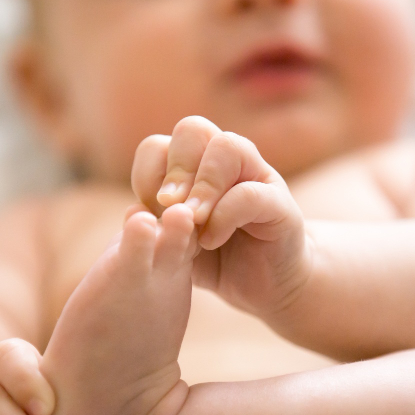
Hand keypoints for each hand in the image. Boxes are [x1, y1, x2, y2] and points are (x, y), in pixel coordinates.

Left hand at [131, 116, 311, 317]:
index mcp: (193, 166)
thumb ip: (158, 224)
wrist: (265, 284)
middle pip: (193, 130)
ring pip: (227, 147)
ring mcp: (256, 176)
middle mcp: (225, 161)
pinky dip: (225, 215)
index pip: (159, 145)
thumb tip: (135, 211)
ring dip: (203, 185)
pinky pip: (250, 193)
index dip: (147, 173)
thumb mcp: (177, 241)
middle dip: (175, 168)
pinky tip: (212, 240)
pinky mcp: (280, 204)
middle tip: (167, 206)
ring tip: (193, 220)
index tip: (148, 209)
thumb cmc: (216, 259)